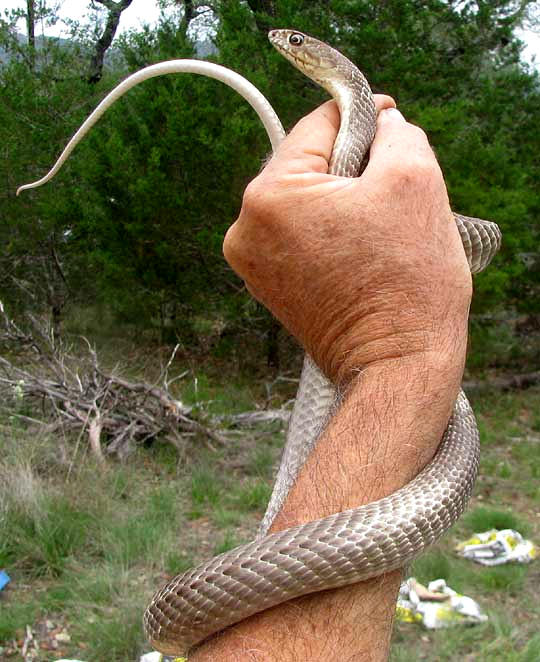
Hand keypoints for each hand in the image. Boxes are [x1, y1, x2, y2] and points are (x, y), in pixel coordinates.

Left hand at [223, 97, 471, 383]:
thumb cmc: (407, 281)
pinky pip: (302, 239)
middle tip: (393, 187)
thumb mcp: (414, 179)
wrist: (396, 367)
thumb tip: (382, 122)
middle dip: (354, 167)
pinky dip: (332, 234)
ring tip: (380, 230)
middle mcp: (245, 230)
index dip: (362, 116)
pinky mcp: (270, 288)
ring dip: (344, 202)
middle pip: (308, 166)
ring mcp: (253, 264)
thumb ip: (395, 132)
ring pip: (307, 203)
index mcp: (269, 196)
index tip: (391, 119)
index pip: (317, 126)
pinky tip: (363, 253)